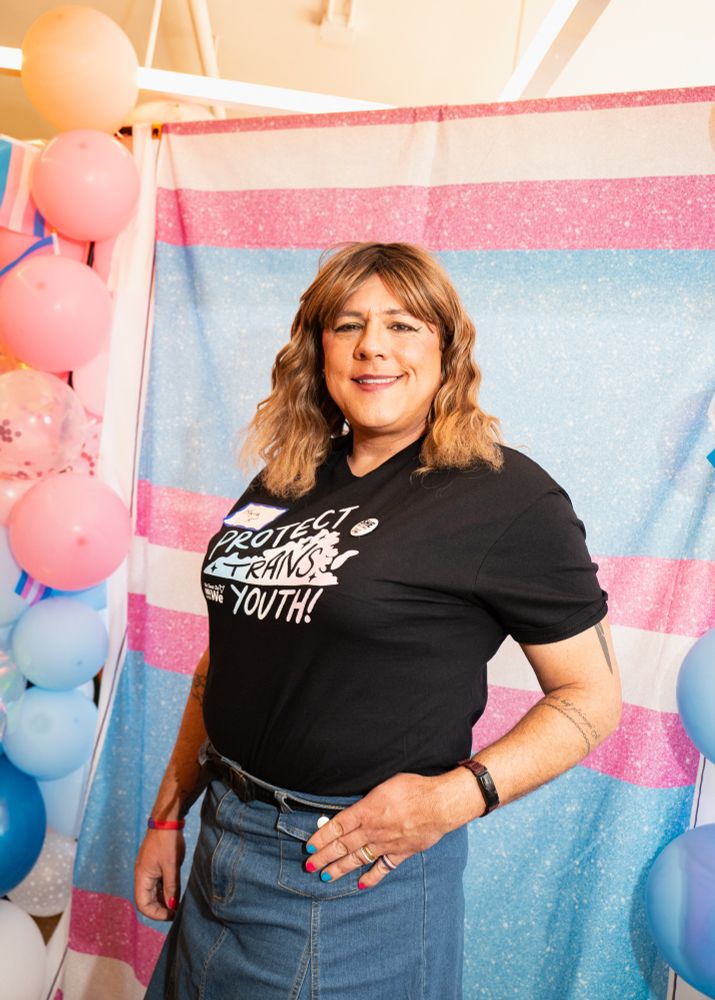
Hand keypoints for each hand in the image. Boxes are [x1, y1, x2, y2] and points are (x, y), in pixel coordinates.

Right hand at [134, 829, 185, 919]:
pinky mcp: (155, 866)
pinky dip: (165, 890)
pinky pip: (157, 884)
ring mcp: (148, 871)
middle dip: (161, 909)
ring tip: (178, 903)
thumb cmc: (168, 841)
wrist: (167, 820)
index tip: (171, 914)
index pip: (143, 905)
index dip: (156, 914)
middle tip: (177, 911)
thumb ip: (171, 887)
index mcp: (142, 877)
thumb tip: (172, 906)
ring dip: (163, 900)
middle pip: (147, 901)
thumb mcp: (171, 866)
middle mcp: (142, 876)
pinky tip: (176, 892)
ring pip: (153, 893)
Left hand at [304, 769, 480, 889]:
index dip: (321, 838)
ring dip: (340, 868)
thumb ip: (367, 798)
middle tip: (309, 866)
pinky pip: (383, 867)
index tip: (309, 847)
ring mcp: (386, 844)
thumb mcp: (384, 785)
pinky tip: (360, 884)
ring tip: (325, 877)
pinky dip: (371, 877)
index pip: (337, 826)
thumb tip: (353, 807)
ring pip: (358, 858)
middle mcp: (373, 830)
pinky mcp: (401, 852)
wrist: (440, 803)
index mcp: (367, 811)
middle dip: (324, 856)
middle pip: (343, 845)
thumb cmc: (414, 788)